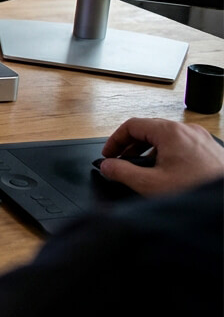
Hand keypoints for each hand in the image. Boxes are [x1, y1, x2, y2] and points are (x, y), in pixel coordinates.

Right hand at [99, 118, 223, 195]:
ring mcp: (201, 139)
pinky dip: (167, 155)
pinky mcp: (210, 150)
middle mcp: (187, 130)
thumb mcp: (150, 184)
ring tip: (142, 170)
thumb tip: (107, 166)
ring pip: (166, 138)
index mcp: (170, 132)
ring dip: (148, 152)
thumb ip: (122, 172)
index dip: (115, 140)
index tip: (108, 155)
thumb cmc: (198, 191)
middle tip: (121, 163)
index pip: (132, 125)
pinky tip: (166, 174)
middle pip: (149, 130)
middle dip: (131, 146)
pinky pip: (181, 146)